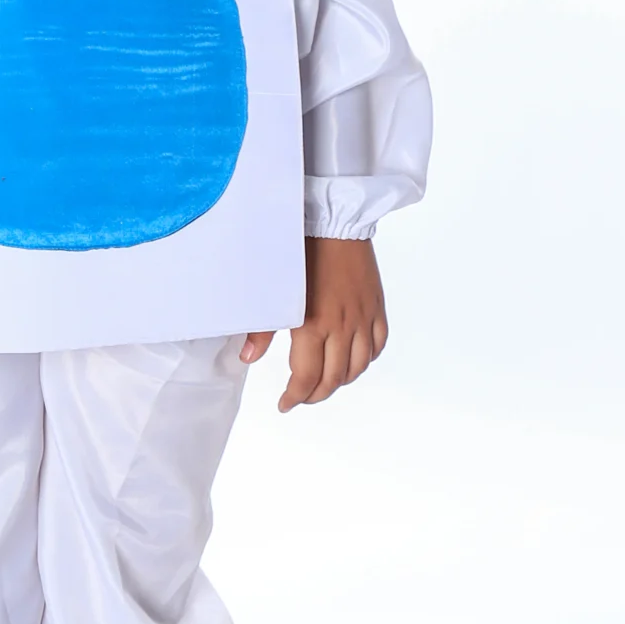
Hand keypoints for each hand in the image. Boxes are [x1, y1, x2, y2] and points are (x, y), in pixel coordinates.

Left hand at [240, 237, 387, 412]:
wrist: (334, 219)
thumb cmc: (300, 250)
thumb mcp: (275, 289)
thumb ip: (263, 329)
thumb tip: (248, 358)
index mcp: (313, 324)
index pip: (306, 378)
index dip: (295, 397)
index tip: (285, 403)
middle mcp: (342, 326)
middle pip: (333, 379)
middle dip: (315, 394)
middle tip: (301, 396)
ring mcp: (362, 318)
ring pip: (357, 367)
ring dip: (340, 381)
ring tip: (324, 381)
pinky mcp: (376, 308)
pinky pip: (377, 346)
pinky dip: (364, 359)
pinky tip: (351, 359)